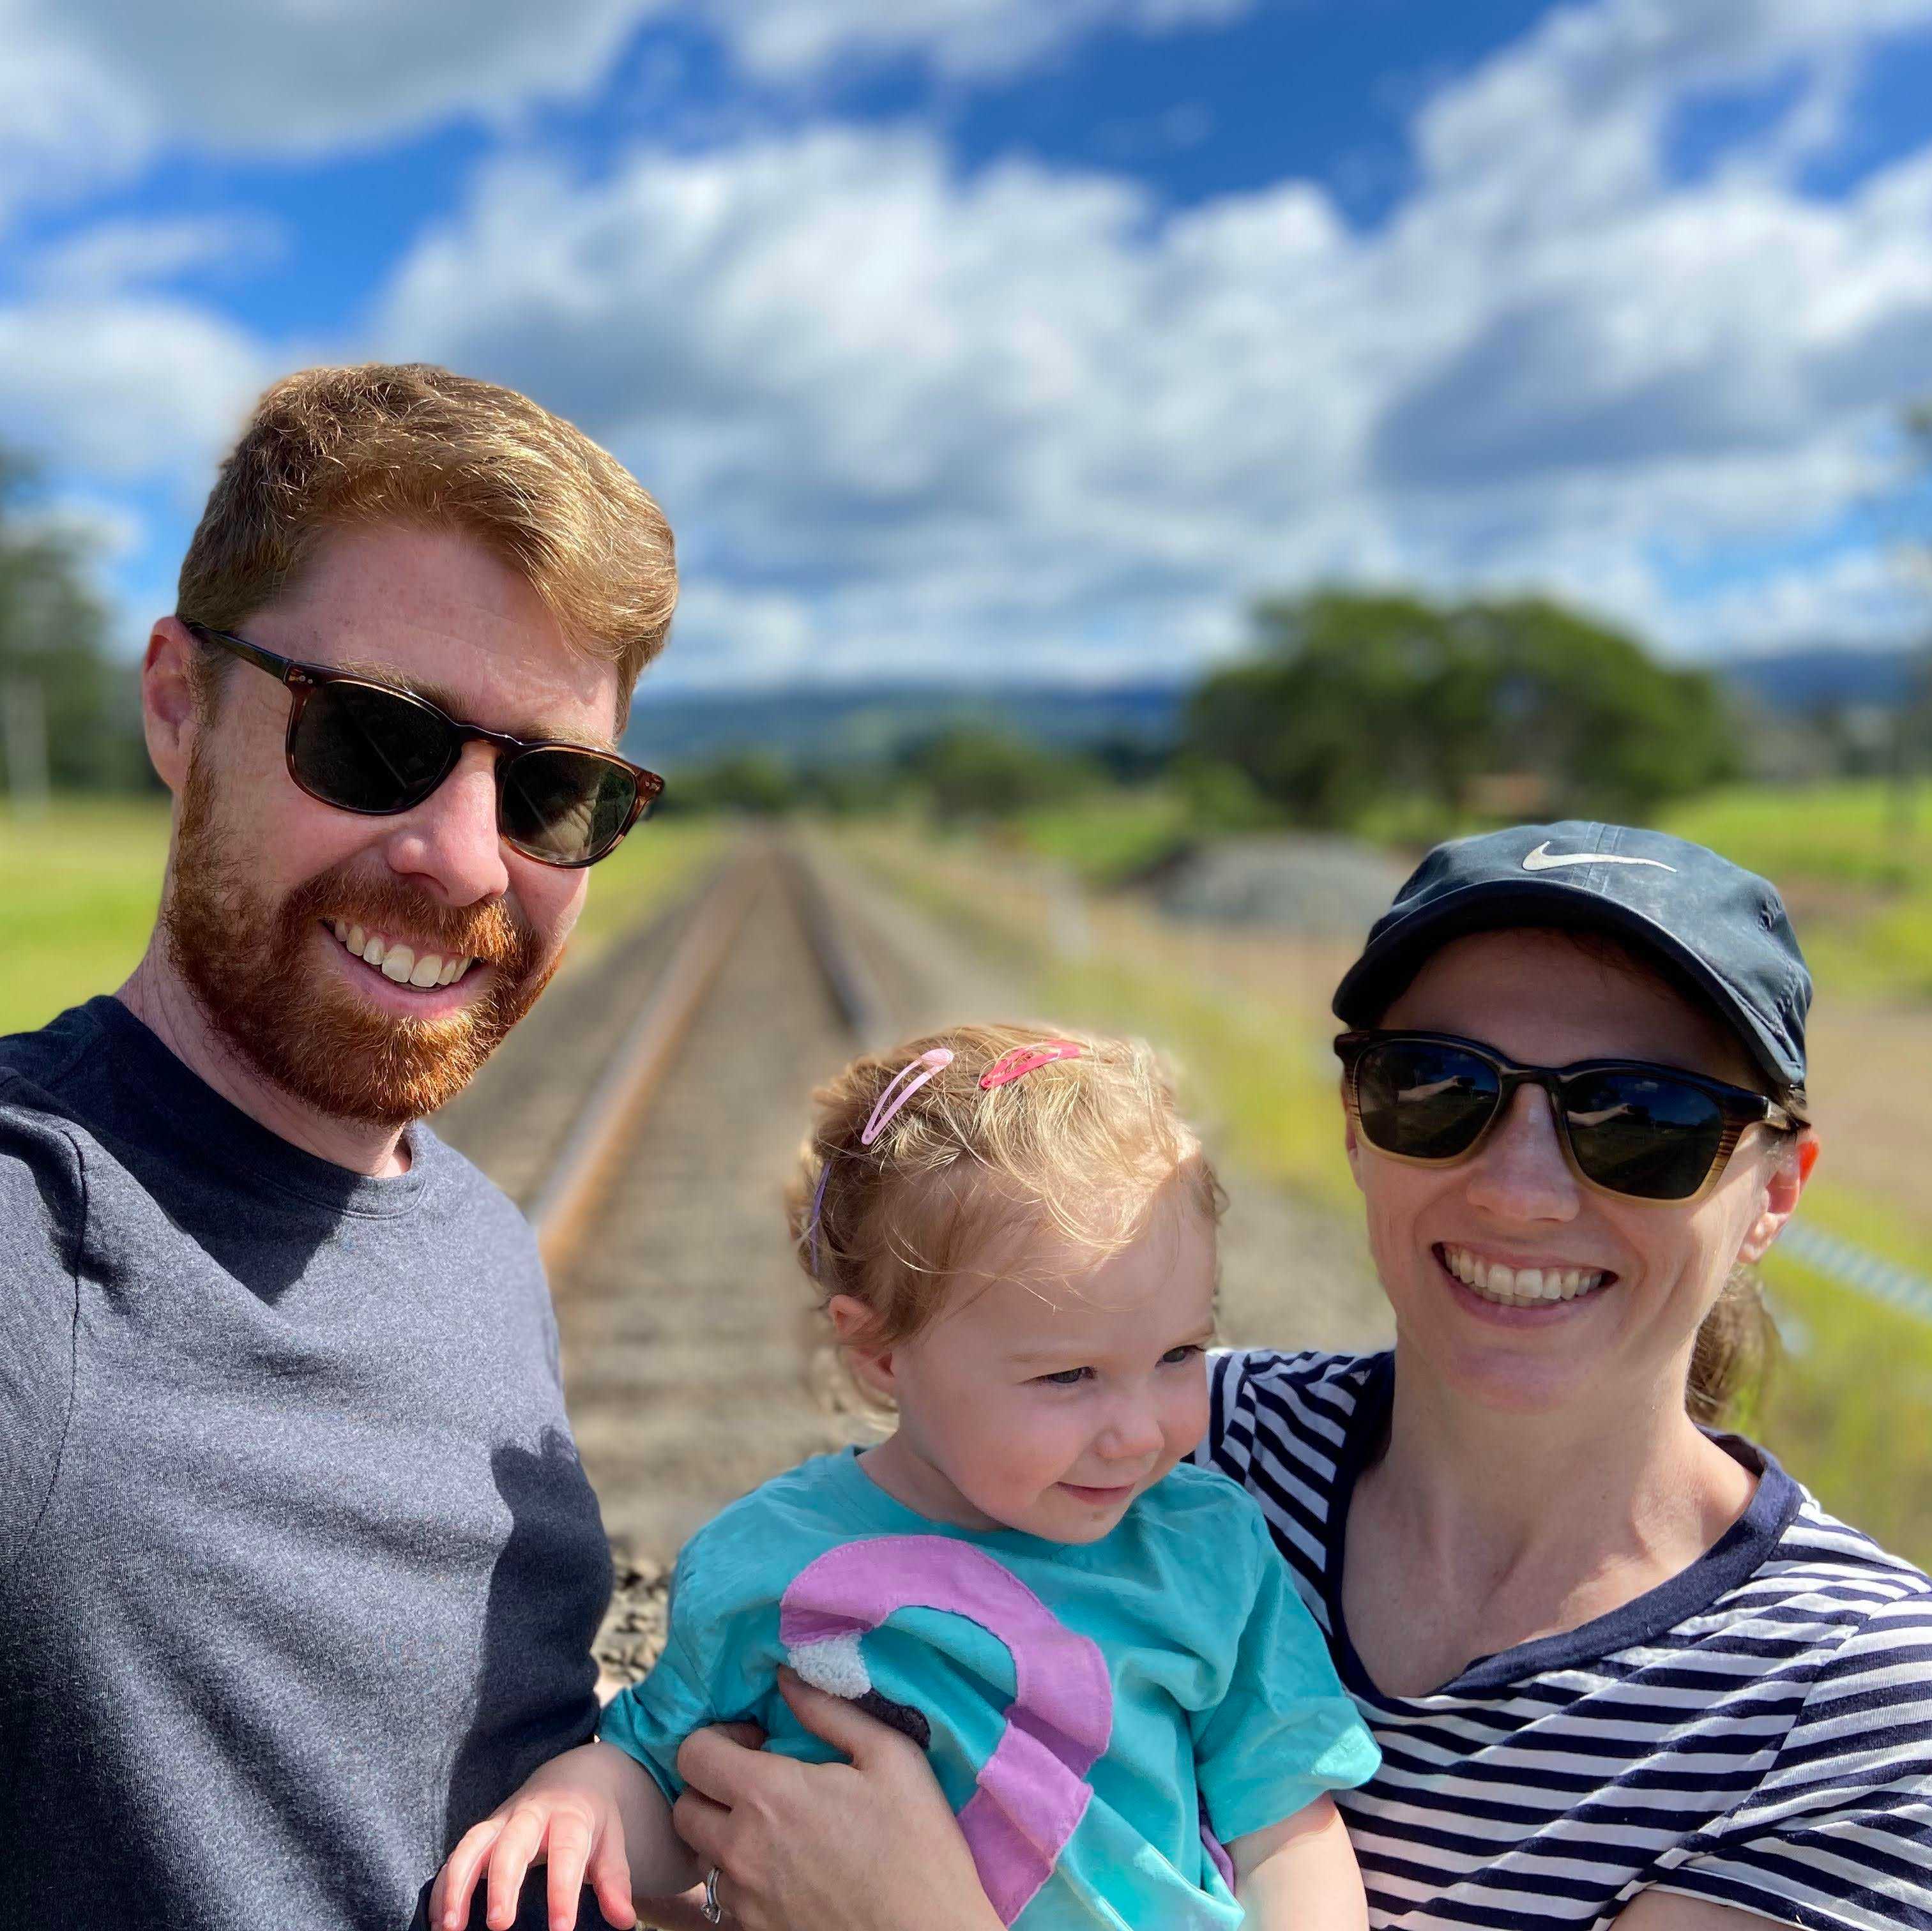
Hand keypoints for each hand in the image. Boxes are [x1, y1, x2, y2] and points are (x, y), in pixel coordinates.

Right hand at [433, 1745, 640, 1930]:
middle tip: (499, 1924)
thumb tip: (625, 1920)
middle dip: (504, 1882)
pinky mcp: (482, 1832)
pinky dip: (442, 1886)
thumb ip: (615, 1880)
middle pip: (513, 1843)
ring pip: (473, 1844)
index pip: (567, 1851)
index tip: (561, 1930)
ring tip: (450, 1927)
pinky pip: (455, 1855)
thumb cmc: (591, 1818)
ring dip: (458, 1883)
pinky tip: (438, 1921)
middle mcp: (531, 1814)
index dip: (563, 1890)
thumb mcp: (611, 1841)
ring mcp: (501, 1821)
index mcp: (570, 1814)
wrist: (571, 1776)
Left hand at [671, 1671, 999, 1930]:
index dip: (716, 1739)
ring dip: (724, 1833)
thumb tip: (787, 1678)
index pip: (693, 1754)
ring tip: (773, 1827)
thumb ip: (830, 1711)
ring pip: (702, 1855)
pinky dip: (743, 1876)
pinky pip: (726, 1897)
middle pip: (684, 1807)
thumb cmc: (919, 1847)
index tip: (756, 1743)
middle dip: (711, 1786)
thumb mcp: (891, 1758)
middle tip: (757, 1781)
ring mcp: (746, 1900)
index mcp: (770, 1797)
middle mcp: (742, 1850)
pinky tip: (788, 1868)